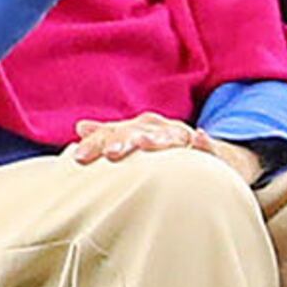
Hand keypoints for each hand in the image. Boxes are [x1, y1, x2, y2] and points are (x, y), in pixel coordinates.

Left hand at [64, 112, 259, 175]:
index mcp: (138, 129)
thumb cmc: (161, 150)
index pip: (113, 134)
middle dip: (123, 140)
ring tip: (144, 144)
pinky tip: (200, 137)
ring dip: (156, 139)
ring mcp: (184, 138)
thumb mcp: (136, 141)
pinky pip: (208, 146)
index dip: (96, 144)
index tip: (77, 159)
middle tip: (111, 154)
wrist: (207, 152)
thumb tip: (80, 128)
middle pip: (138, 132)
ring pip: (169, 136)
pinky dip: (205, 141)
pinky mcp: (209, 150)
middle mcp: (159, 129)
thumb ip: (109, 136)